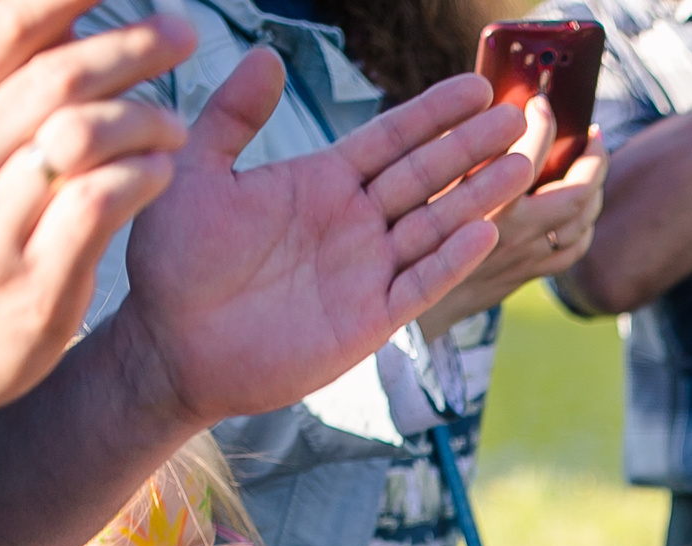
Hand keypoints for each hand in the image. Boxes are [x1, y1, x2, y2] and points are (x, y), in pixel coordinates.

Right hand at [0, 0, 191, 430]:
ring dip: (147, 117)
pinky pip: (100, 207)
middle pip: (59, 78)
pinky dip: (142, 179)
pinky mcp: (34, 283)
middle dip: (132, 46)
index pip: (2, 30)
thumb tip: (36, 26)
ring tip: (178, 121)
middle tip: (181, 35)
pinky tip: (163, 173)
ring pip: (85, 137)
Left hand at [114, 59, 532, 430]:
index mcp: (322, 182)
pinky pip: (419, 285)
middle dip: (472, 147)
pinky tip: (484, 233)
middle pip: (427, 176)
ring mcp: (367, 271)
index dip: (434, 113)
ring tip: (521, 166)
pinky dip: (451, 261)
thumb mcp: (196, 173)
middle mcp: (354, 222)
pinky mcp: (368, 320)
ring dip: (478, 197)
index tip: (476, 87)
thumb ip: (232, 116)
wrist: (170, 344)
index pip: (392, 139)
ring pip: (435, 225)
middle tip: (519, 117)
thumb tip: (266, 55)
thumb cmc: (174, 262)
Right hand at [417, 111, 608, 339]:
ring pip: (582, 223)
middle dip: (592, 159)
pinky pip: (573, 250)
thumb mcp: (424, 187)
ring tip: (592, 163)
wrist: (416, 304)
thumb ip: (452, 149)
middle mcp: (516, 234)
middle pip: (577, 194)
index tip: (540, 103)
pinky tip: (582, 208)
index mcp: (488, 206)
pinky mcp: (531, 274)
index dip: (543, 123)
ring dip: (594, 190)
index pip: (530, 153)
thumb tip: (482, 107)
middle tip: (592, 133)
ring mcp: (528, 257)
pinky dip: (585, 225)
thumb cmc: (410, 237)